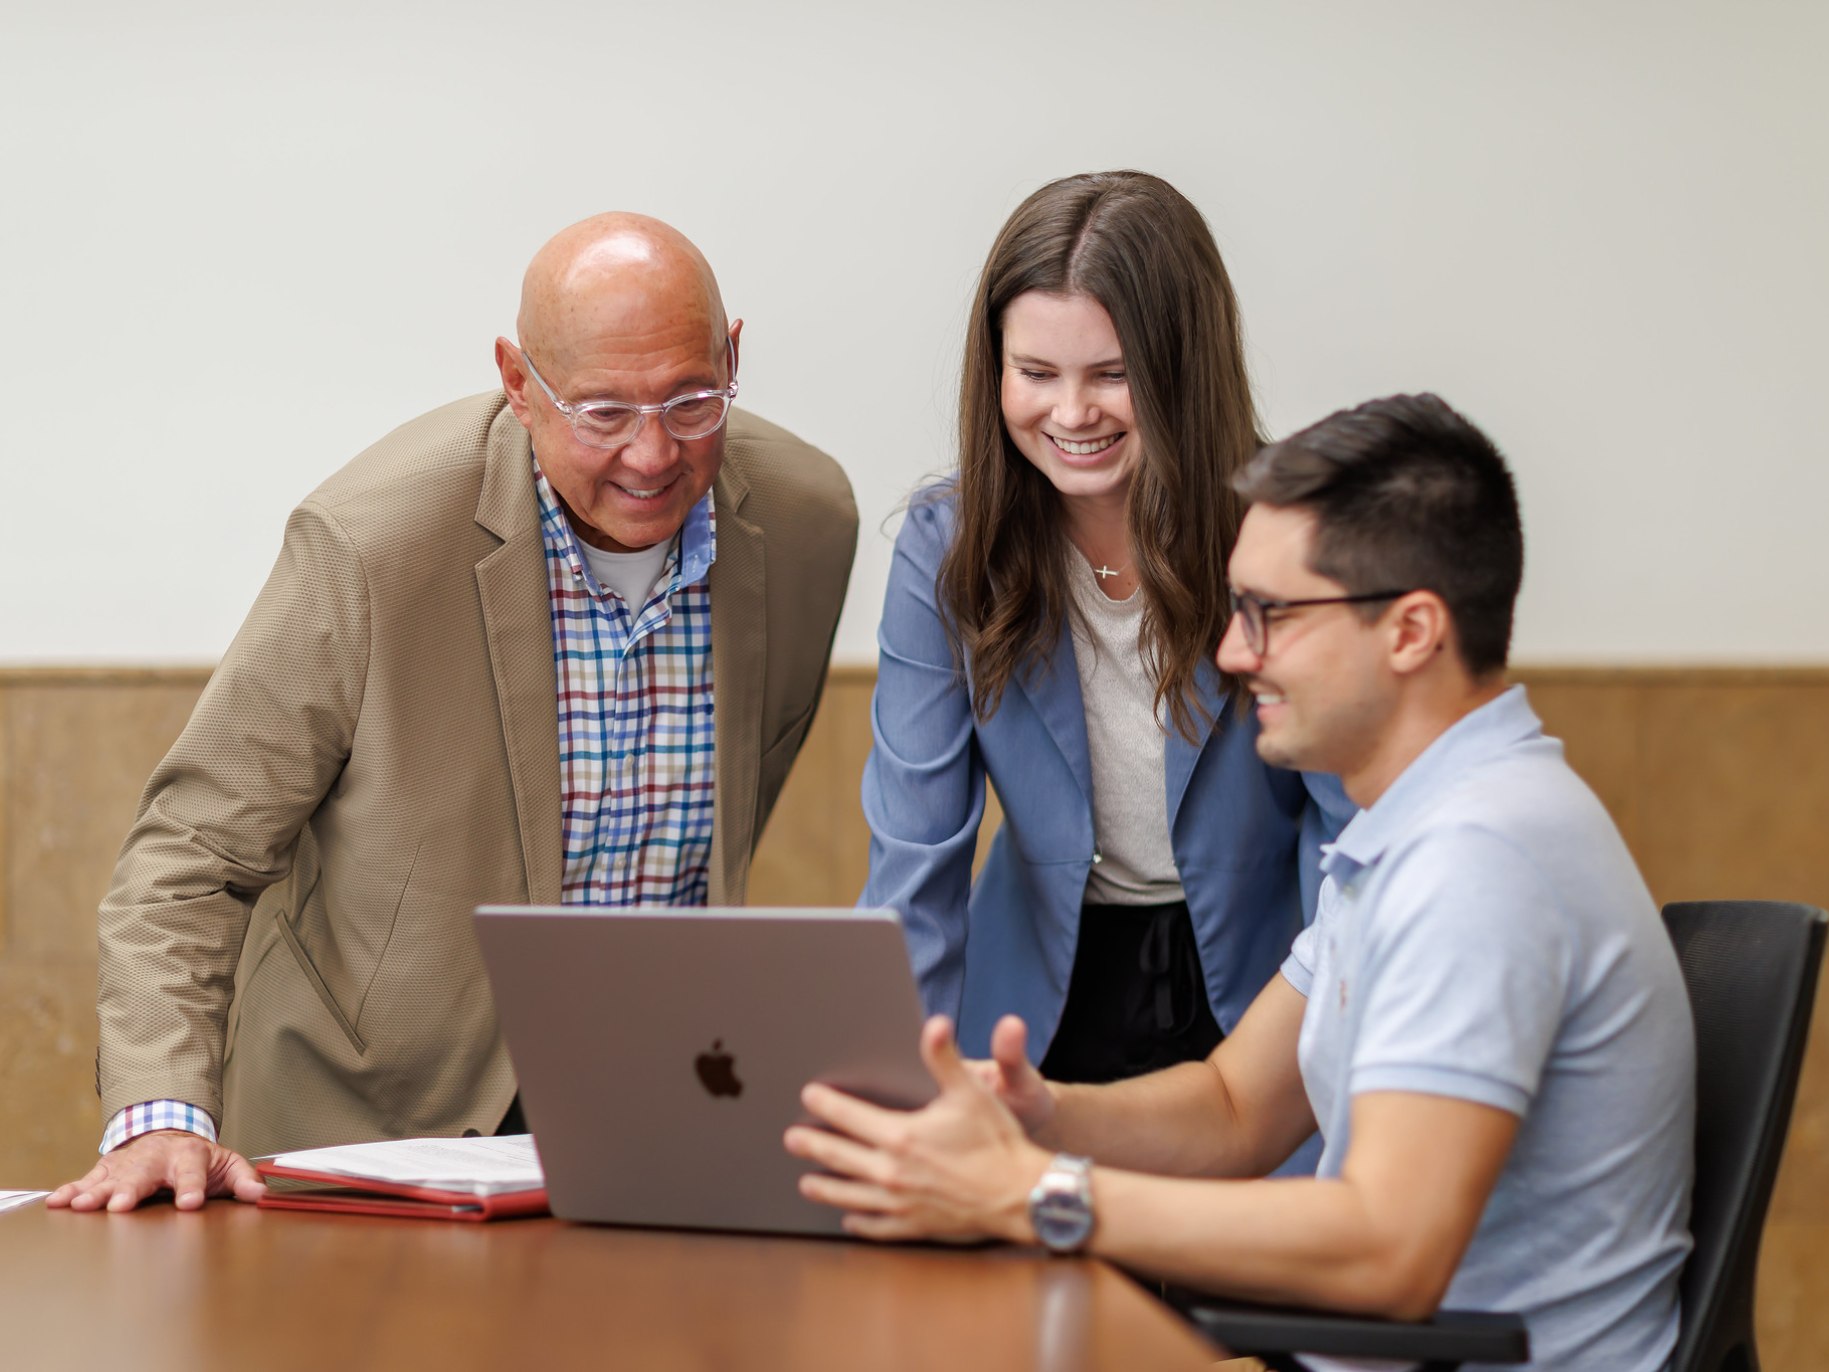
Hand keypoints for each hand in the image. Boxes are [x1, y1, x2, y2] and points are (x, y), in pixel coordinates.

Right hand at [46, 1130, 265, 1212]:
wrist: (169, 1133)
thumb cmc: (200, 1159)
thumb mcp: (227, 1164)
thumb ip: (244, 1179)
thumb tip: (260, 1194)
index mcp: (189, 1156)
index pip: (192, 1171)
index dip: (191, 1187)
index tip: (189, 1204)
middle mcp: (156, 1157)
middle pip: (143, 1174)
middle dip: (131, 1190)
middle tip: (120, 1206)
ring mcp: (129, 1163)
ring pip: (111, 1177)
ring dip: (95, 1192)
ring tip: (80, 1207)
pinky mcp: (108, 1169)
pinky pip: (87, 1180)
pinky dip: (71, 1191)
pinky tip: (58, 1203)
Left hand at [784, 1015, 1051, 1242]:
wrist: (1021, 1194)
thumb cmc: (997, 1141)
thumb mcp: (970, 1091)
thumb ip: (945, 1057)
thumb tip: (934, 1024)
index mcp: (901, 1135)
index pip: (850, 1116)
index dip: (826, 1104)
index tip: (809, 1095)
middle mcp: (893, 1171)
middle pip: (840, 1157)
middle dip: (813, 1146)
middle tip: (791, 1140)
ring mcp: (902, 1203)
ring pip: (851, 1195)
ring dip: (826, 1187)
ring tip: (806, 1183)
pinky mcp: (916, 1225)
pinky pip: (878, 1226)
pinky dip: (860, 1223)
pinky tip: (849, 1220)